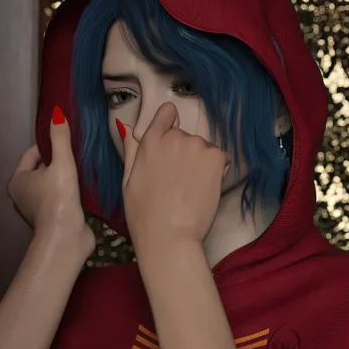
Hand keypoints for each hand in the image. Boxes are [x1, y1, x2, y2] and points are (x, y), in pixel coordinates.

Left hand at [8, 106, 93, 251]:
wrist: (65, 238)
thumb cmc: (58, 198)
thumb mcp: (61, 163)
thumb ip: (60, 139)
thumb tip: (57, 113)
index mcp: (17, 180)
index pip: (32, 153)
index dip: (49, 145)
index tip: (67, 142)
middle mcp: (22, 195)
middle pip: (41, 169)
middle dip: (57, 162)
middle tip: (76, 156)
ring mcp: (35, 209)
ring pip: (51, 184)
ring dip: (64, 177)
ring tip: (81, 170)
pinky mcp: (50, 219)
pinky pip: (59, 197)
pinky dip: (68, 192)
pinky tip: (82, 189)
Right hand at [118, 102, 229, 246]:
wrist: (169, 235)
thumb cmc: (144, 214)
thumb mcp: (128, 180)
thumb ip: (131, 151)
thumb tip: (127, 128)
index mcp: (150, 141)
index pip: (167, 113)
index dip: (170, 124)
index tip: (171, 142)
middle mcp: (174, 137)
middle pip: (186, 136)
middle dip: (185, 153)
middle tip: (178, 181)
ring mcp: (197, 146)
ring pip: (204, 149)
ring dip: (201, 163)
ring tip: (190, 189)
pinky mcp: (215, 158)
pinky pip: (221, 158)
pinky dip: (217, 171)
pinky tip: (204, 189)